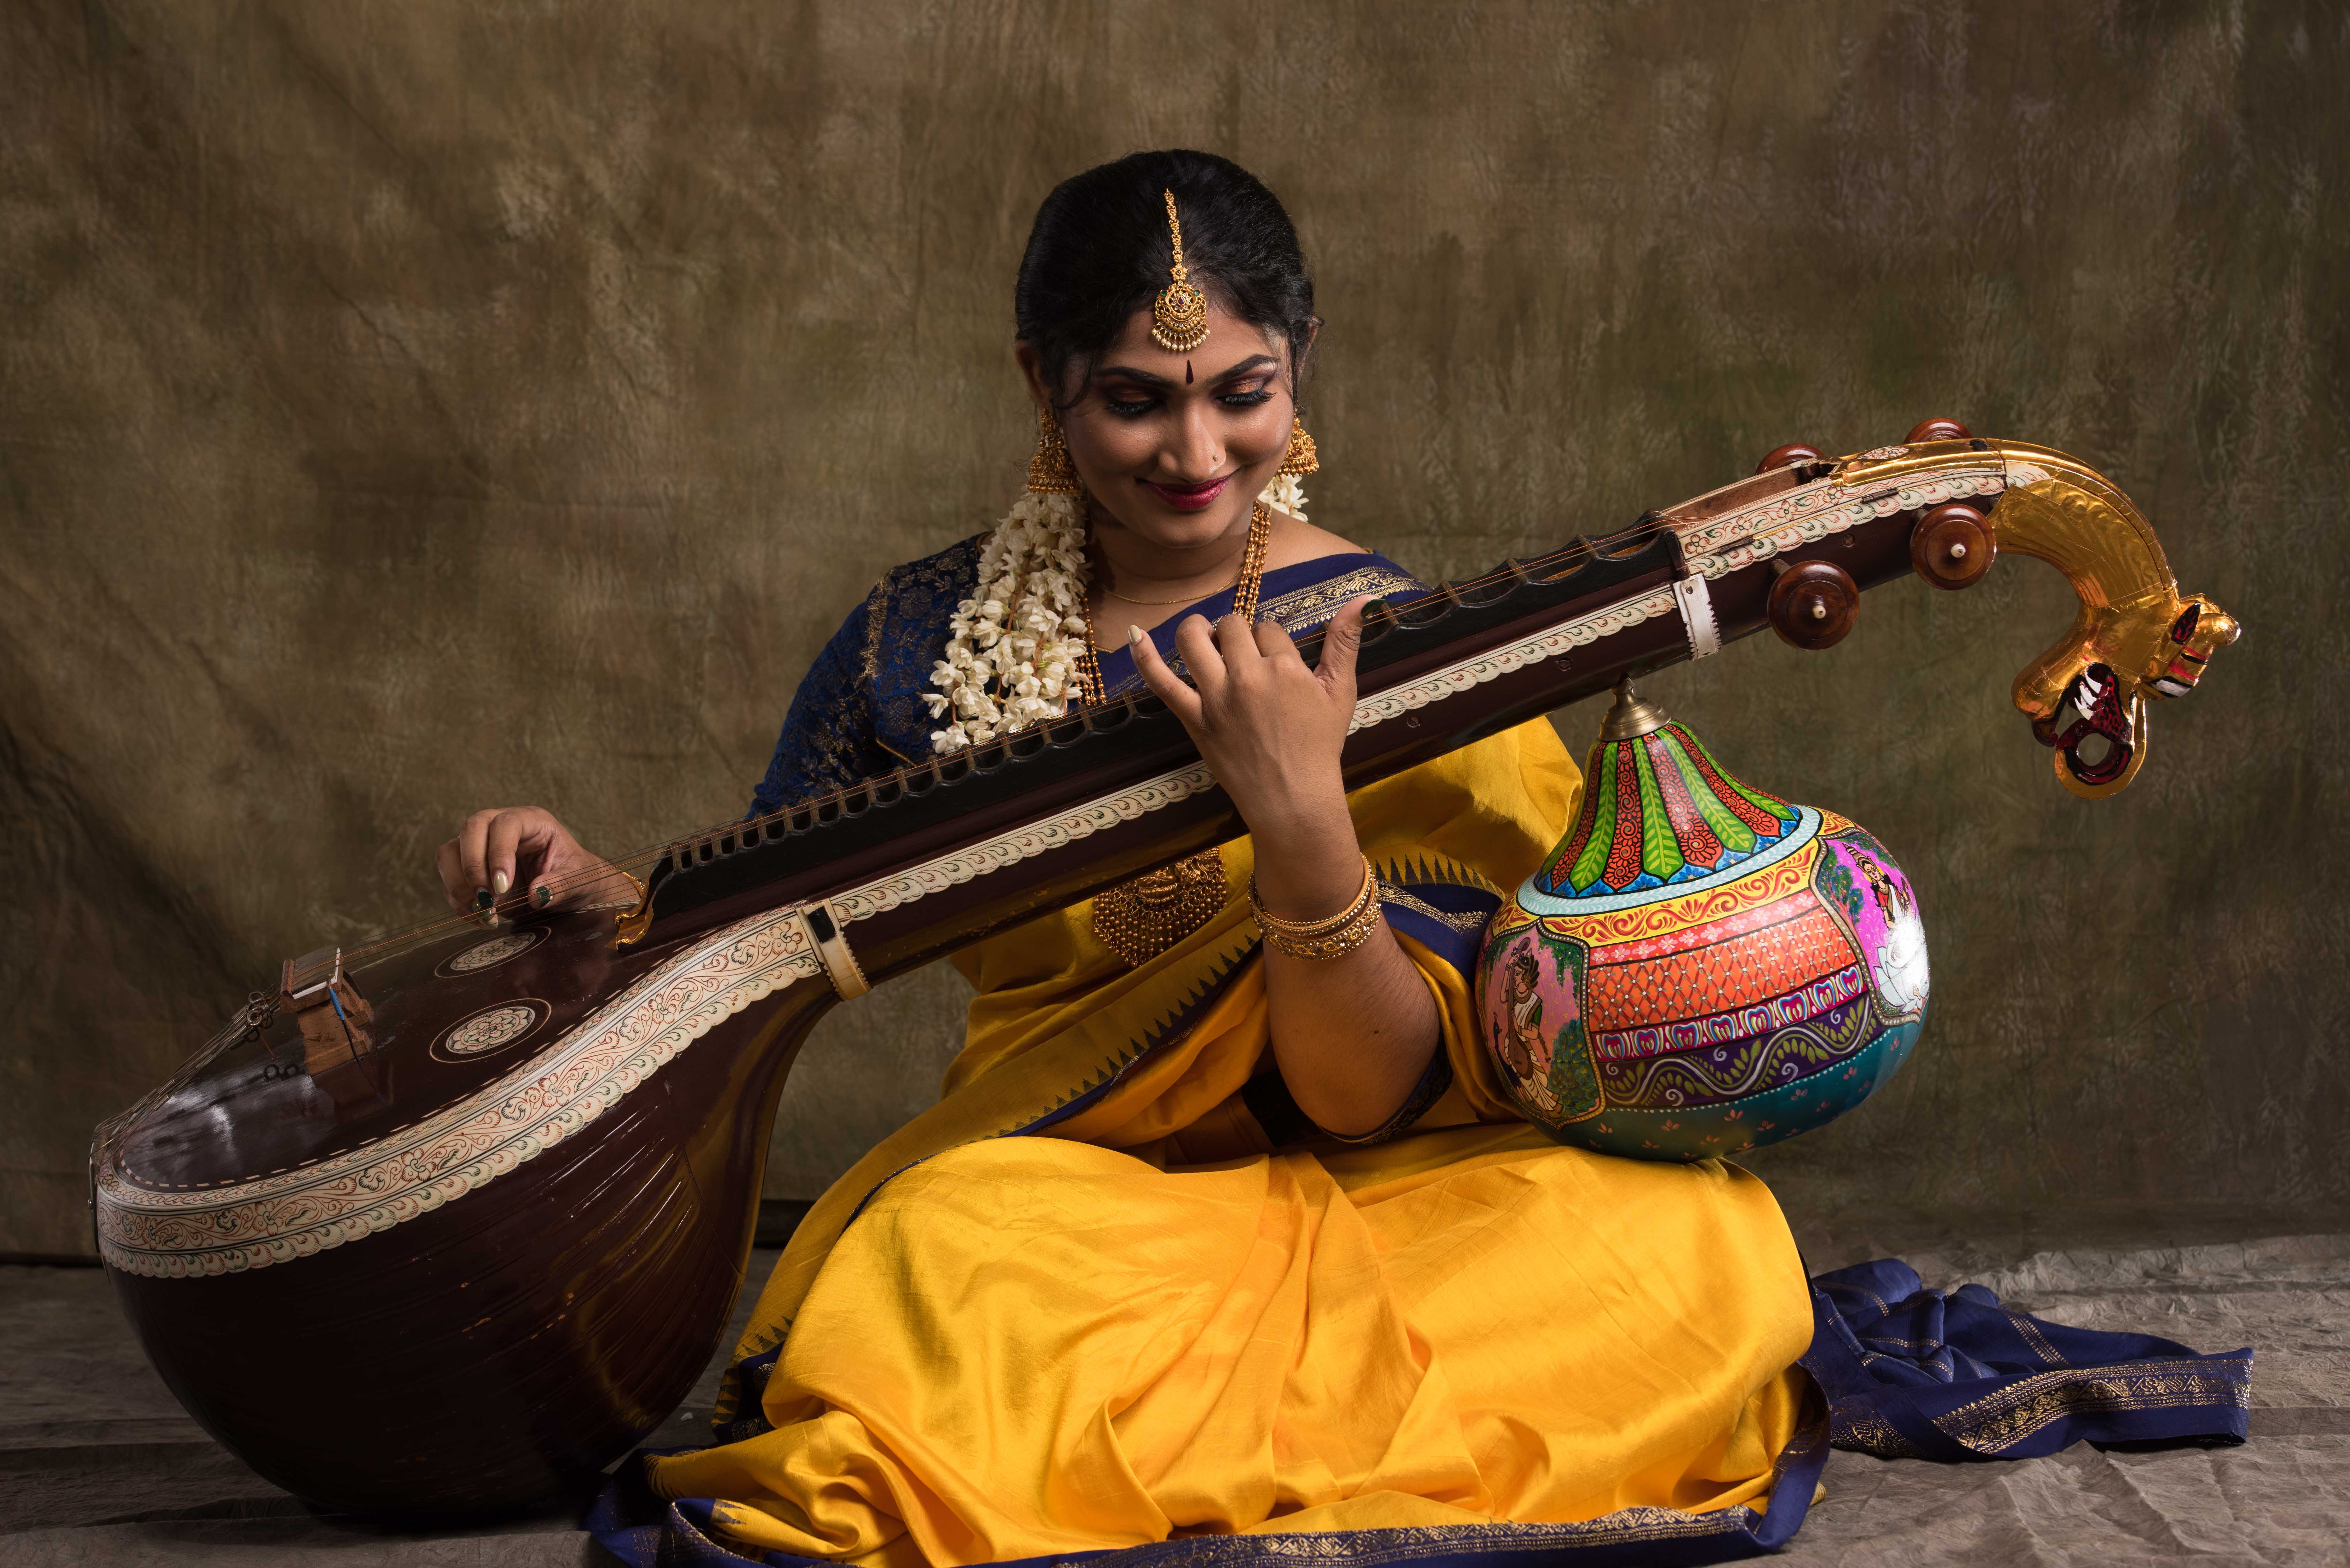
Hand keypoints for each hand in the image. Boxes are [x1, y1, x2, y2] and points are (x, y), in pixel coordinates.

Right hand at [434, 807, 626, 920]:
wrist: (568, 890)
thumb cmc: (575, 876)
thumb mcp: (578, 880)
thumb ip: (562, 885)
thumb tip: (537, 894)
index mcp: (531, 821)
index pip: (505, 823)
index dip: (498, 852)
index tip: (503, 886)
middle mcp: (500, 826)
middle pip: (470, 829)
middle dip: (473, 867)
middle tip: (487, 900)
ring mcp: (480, 845)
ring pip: (449, 853)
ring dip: (460, 886)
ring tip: (485, 913)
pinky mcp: (467, 868)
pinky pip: (449, 881)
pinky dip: (460, 903)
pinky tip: (483, 919)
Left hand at [1129, 598, 1370, 918]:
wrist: (1293, 800)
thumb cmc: (1320, 748)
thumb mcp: (1340, 693)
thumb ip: (1345, 643)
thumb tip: (1362, 597)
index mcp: (1284, 667)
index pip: (1268, 628)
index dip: (1269, 640)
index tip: (1274, 660)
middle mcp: (1247, 676)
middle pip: (1232, 626)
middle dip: (1237, 632)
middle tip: (1243, 653)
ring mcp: (1216, 697)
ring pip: (1194, 639)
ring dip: (1196, 628)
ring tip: (1204, 633)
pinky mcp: (1194, 719)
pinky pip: (1162, 682)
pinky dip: (1146, 657)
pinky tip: (1135, 636)